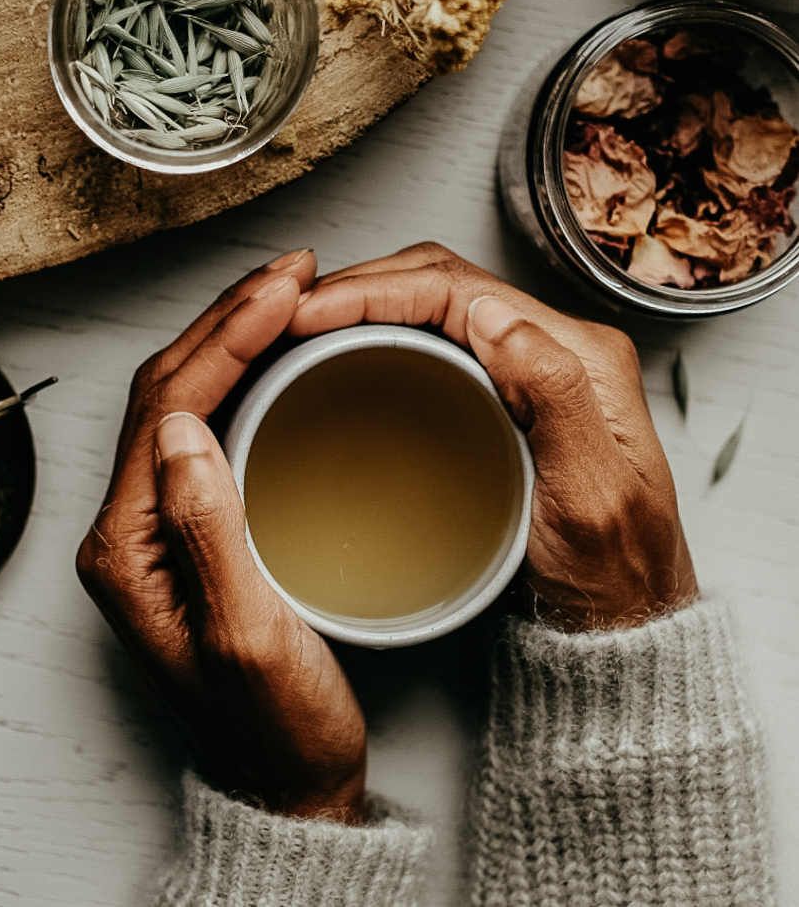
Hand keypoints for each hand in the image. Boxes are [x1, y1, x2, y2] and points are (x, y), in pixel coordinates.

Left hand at [76, 250, 366, 822]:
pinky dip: (243, 377)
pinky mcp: (192, 527)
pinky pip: (208, 428)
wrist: (290, 779)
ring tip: (288, 291)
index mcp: (126, 548)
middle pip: (168, 389)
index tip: (286, 289)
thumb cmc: (275, 722)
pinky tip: (279, 354)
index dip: (228, 337)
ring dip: (233, 336)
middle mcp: (128, 529)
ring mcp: (157, 526)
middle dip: (230, 318)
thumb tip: (185, 425)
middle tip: (294, 269)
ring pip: (184, 399)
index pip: (168, 406)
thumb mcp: (249, 634)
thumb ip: (208, 529)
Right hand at [290, 243, 697, 631]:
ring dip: (368, 303)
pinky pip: (439, 342)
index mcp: (584, 356)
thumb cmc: (614, 579)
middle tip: (290, 314)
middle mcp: (560, 349)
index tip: (312, 312)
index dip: (377, 289)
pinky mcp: (510, 396)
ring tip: (304, 325)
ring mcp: (534, 370)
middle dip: (363, 285)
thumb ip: (556, 398)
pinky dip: (384, 334)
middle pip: (445, 283)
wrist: (624, 630)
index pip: (462, 289)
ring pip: (436, 306)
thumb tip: (491, 313)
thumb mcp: (592, 498)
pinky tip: (347, 354)